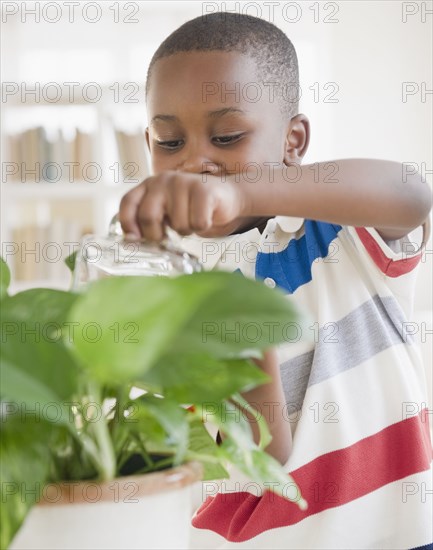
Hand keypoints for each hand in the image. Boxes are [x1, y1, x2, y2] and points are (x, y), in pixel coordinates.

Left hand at [119, 171, 244, 240]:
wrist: (225, 195)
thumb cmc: (191, 207)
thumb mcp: (166, 210)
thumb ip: (149, 219)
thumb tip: (133, 241)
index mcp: (149, 185)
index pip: (128, 203)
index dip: (128, 224)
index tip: (135, 240)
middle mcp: (163, 180)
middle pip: (148, 216)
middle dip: (156, 235)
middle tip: (167, 236)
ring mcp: (183, 183)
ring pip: (177, 224)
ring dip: (186, 231)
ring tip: (192, 220)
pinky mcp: (203, 190)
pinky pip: (197, 223)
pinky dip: (202, 227)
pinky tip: (205, 217)